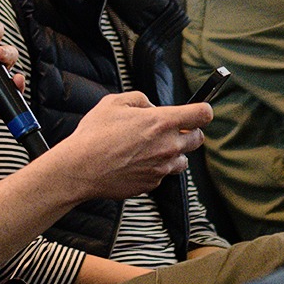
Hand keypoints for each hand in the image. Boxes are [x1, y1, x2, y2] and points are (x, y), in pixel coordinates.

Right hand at [49, 93, 208, 199]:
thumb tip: (150, 107)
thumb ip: (139, 99)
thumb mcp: (113, 102)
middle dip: (188, 132)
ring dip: (173, 152)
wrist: (81, 168)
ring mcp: (162, 168)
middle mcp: (167, 146)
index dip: (202, 110)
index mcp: (162, 122)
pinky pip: (163, 174)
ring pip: (183, 160)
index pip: (202, 114)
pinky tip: (135, 162)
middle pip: (198, 138)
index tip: (197, 111)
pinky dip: (155, 168)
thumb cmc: (94, 135)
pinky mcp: (153, 184)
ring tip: (150, 148)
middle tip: (170, 129)